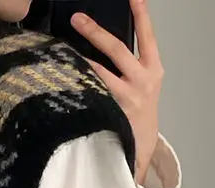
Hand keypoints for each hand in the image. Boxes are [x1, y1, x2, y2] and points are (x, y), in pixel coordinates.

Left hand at [72, 0, 162, 183]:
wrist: (141, 146)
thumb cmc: (138, 111)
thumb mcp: (144, 83)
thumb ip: (130, 64)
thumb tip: (103, 40)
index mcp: (153, 70)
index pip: (147, 36)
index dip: (141, 14)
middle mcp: (141, 82)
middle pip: (117, 50)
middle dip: (95, 32)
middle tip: (77, 19)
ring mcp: (125, 99)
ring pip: (98, 73)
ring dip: (79, 60)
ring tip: (60, 50)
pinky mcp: (110, 113)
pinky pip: (89, 94)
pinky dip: (75, 85)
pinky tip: (61, 79)